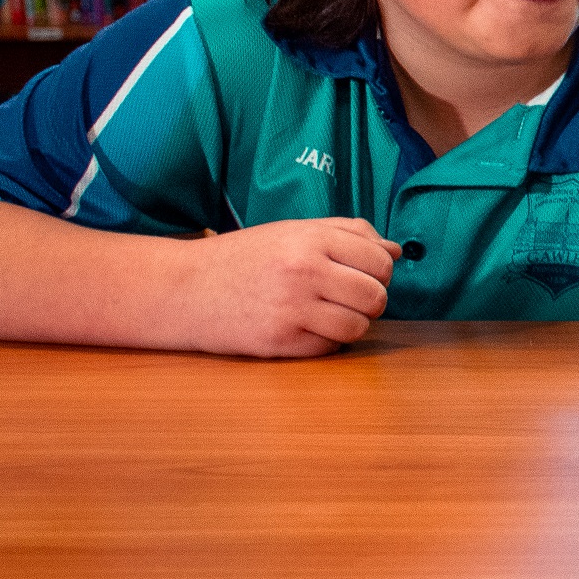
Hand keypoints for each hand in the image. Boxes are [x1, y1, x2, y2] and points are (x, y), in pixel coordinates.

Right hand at [170, 218, 400, 357]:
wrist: (184, 288)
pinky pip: (329, 348)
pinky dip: (326, 342)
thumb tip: (395, 250)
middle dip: (371, 301)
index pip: (380, 262)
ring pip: (358, 327)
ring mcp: (291, 308)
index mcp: (311, 239)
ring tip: (330, 314)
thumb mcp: (293, 231)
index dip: (380, 272)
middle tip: (350, 299)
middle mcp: (304, 271)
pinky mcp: (278, 341)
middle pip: (375, 297)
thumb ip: (348, 233)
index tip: (364, 275)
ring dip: (352, 324)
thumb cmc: (245, 257)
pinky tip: (306, 328)